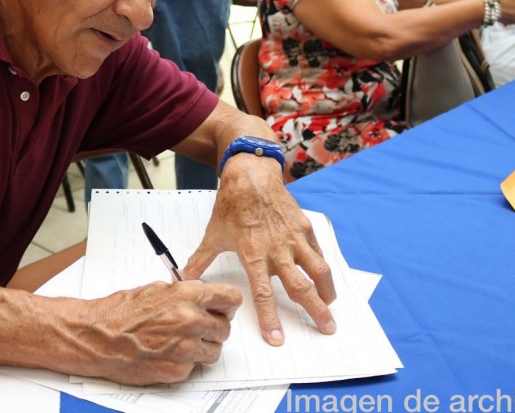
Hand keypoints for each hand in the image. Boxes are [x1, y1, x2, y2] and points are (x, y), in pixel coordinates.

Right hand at [82, 280, 240, 384]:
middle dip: (213, 327)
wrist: (98, 336)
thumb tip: (204, 298)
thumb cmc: (121, 312)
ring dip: (202, 347)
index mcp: (188, 296)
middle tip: (197, 327)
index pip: (231, 298)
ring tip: (179, 341)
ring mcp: (186, 348)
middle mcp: (191, 321)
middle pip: (225, 328)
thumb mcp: (157, 289)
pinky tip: (166, 352)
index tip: (223, 308)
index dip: (227, 304)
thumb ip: (186, 293)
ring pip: (214, 351)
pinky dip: (184, 362)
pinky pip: (194, 367)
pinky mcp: (178, 370)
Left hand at [182, 156, 336, 345]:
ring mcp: (294, 238)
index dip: (270, 318)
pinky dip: (323, 267)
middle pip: (300, 287)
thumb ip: (200, 260)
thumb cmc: (232, 205)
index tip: (278, 338)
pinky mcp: (304, 227)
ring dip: (327, 290)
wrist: (251, 175)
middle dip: (316, 311)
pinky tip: (324, 278)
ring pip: (318, 270)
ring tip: (331, 305)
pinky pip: (318, 251)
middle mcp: (278, 250)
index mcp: (254, 255)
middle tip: (327, 328)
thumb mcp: (213, 234)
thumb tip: (183, 278)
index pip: (263, 294)